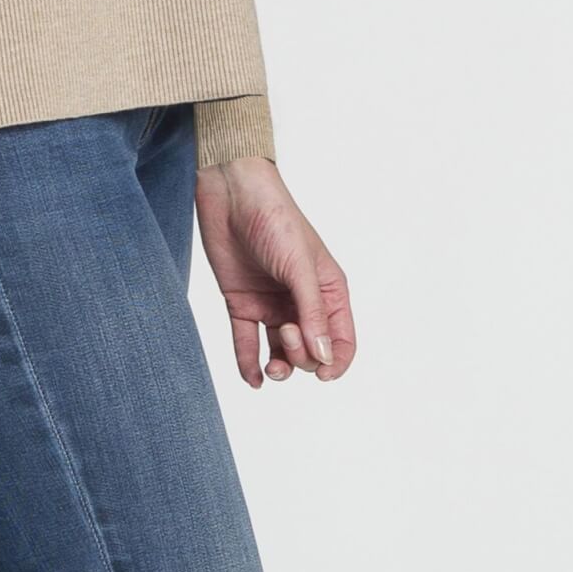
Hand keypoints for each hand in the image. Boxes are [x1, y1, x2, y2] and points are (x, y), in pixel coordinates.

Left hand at [194, 157, 355, 386]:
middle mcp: (301, 301)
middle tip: (284, 329)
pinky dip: (248, 364)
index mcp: (328, 290)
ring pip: (281, 352)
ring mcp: (271, 303)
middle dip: (301, 355)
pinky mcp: (242, 302)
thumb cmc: (274, 218)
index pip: (341, 340)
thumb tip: (323, 358)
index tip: (321, 375)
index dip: (335, 362)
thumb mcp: (298, 265)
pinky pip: (247, 343)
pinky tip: (252, 379)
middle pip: (310, 350)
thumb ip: (311, 311)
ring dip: (279, 367)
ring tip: (270, 368)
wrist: (230, 191)